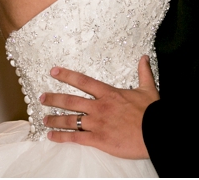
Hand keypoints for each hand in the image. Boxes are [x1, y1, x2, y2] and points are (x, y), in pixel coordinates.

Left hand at [39, 56, 156, 159]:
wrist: (157, 132)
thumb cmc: (153, 112)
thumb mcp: (148, 89)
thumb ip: (143, 73)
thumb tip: (144, 57)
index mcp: (109, 94)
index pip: (83, 81)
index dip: (66, 75)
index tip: (53, 71)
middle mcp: (99, 107)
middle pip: (71, 101)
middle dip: (54, 99)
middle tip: (41, 98)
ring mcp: (97, 124)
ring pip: (70, 120)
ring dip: (55, 120)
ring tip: (44, 119)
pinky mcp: (99, 140)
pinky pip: (76, 138)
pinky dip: (62, 137)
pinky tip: (52, 137)